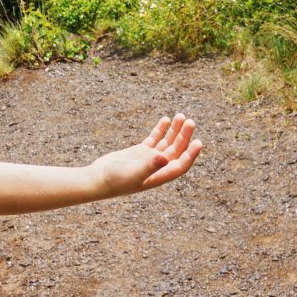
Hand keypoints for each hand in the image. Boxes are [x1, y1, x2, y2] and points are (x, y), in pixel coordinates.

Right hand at [88, 113, 202, 197]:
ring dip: (175, 130)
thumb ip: (149, 166)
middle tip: (190, 121)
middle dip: (184, 136)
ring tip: (181, 116)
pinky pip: (154, 139)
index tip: (198, 142)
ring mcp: (149, 159)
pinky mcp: (139, 152)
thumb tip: (164, 158)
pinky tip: (166, 119)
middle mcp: (157, 168)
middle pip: (176, 150)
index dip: (190, 154)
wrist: (97, 179)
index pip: (180, 165)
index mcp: (159, 176)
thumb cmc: (114, 181)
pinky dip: (160, 130)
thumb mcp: (133, 173)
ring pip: (167, 142)